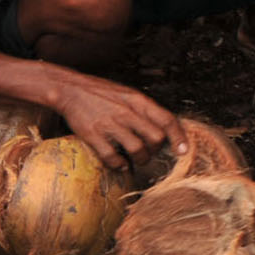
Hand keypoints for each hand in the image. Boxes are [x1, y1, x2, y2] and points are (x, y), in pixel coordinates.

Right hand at [57, 73, 185, 167]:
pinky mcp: (93, 135)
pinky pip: (112, 157)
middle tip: (150, 152)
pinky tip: (120, 163)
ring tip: (137, 160)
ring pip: (138, 149)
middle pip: (156, 138)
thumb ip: (146, 110)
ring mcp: (110, 124)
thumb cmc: (102, 93)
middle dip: (156, 150)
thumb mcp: (129, 94)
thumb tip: (165, 128)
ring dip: (141, 159)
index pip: (167, 119)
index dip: (179, 137)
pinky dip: (119, 165)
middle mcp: (127, 112)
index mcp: (138, 101)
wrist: (70, 89)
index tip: (183, 151)